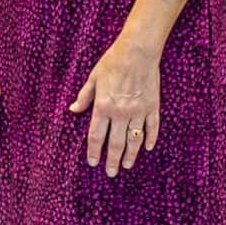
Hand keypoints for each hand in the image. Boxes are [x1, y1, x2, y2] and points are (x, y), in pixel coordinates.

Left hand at [70, 31, 161, 176]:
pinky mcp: (152, 106)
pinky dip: (150, 138)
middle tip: (111, 173)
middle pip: (116, 143)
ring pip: (135, 139)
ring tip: (127, 165)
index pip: (96, 136)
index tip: (93, 162)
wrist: (137, 52)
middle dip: (112, 160)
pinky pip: (152, 127)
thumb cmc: (112, 62)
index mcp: (103, 106)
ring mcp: (139, 111)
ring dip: (131, 154)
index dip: (94, 151)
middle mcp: (121, 112)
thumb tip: (72, 110)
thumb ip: (84, 97)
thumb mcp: (93, 78)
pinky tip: (147, 148)